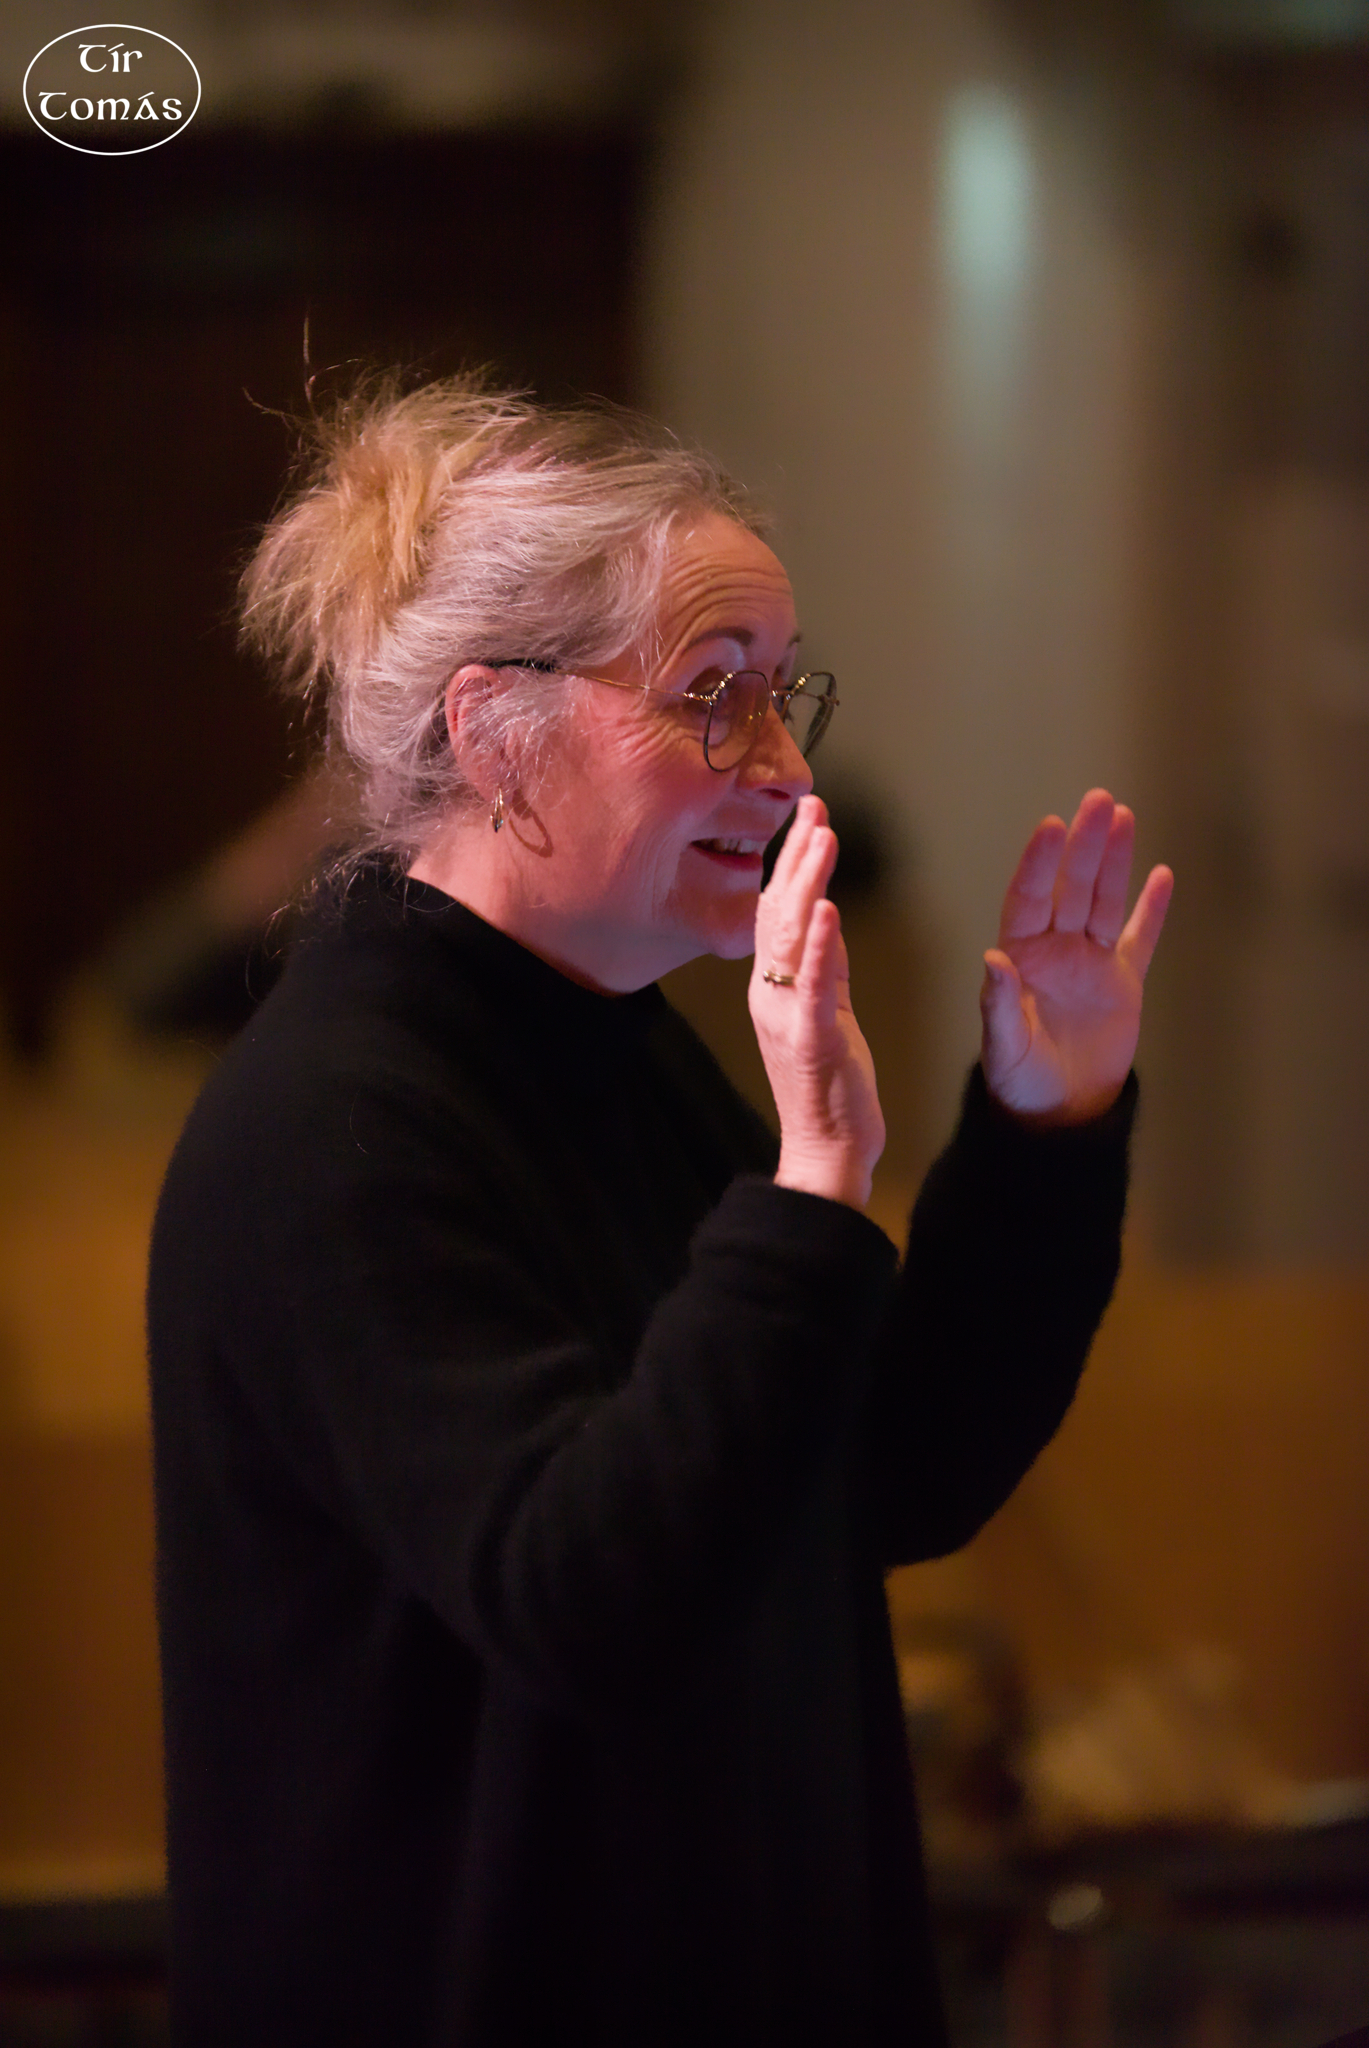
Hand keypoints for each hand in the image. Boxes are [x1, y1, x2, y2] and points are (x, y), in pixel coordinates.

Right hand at [750, 796, 885, 1209]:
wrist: (828, 1153)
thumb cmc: (829, 1092)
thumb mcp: (830, 1015)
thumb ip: (827, 968)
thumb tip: (830, 919)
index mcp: (776, 989)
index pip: (778, 912)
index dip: (791, 862)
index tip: (809, 817)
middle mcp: (772, 995)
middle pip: (778, 911)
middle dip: (797, 856)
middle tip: (814, 806)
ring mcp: (787, 1016)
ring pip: (791, 937)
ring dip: (806, 882)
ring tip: (822, 837)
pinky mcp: (811, 1039)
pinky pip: (812, 985)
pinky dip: (819, 945)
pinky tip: (828, 909)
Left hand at [980, 788, 1172, 1124]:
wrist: (1059, 1115)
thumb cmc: (1019, 1082)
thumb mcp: (1003, 1047)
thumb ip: (998, 1004)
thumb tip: (993, 958)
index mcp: (1020, 956)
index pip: (1028, 898)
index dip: (1039, 862)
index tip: (1051, 826)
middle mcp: (1054, 949)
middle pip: (1070, 887)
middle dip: (1083, 845)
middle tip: (1098, 801)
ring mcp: (1089, 962)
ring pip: (1103, 900)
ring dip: (1114, 860)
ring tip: (1123, 815)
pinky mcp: (1122, 982)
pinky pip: (1138, 938)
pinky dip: (1152, 909)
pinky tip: (1162, 874)